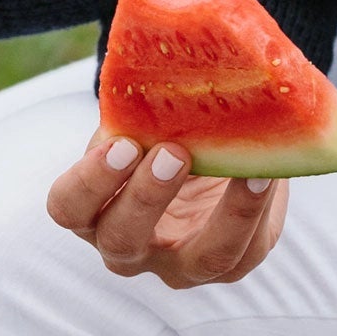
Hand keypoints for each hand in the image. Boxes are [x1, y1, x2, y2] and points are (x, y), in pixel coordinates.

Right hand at [47, 132, 287, 288]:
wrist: (210, 153)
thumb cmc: (161, 133)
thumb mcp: (144, 122)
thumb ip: (140, 108)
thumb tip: (157, 70)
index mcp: (93, 210)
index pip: (69, 207)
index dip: (89, 182)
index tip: (120, 144)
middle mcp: (131, 247)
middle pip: (122, 241)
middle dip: (145, 198)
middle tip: (170, 152)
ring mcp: (183, 265)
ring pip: (202, 260)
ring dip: (222, 214)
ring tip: (238, 166)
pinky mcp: (233, 262)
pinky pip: (248, 245)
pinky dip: (259, 205)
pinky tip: (267, 171)